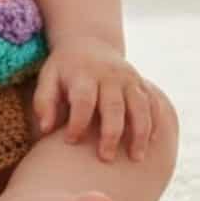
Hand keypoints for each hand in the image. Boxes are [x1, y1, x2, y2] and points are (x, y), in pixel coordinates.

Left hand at [33, 35, 160, 162]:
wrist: (89, 42)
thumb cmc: (65, 69)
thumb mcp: (48, 77)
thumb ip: (44, 101)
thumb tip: (45, 129)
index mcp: (83, 74)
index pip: (83, 100)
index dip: (77, 122)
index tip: (69, 141)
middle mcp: (109, 75)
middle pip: (114, 106)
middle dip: (111, 133)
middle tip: (105, 158)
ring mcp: (129, 78)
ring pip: (140, 106)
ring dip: (140, 133)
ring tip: (136, 158)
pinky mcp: (141, 83)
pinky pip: (153, 103)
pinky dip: (155, 122)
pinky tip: (152, 142)